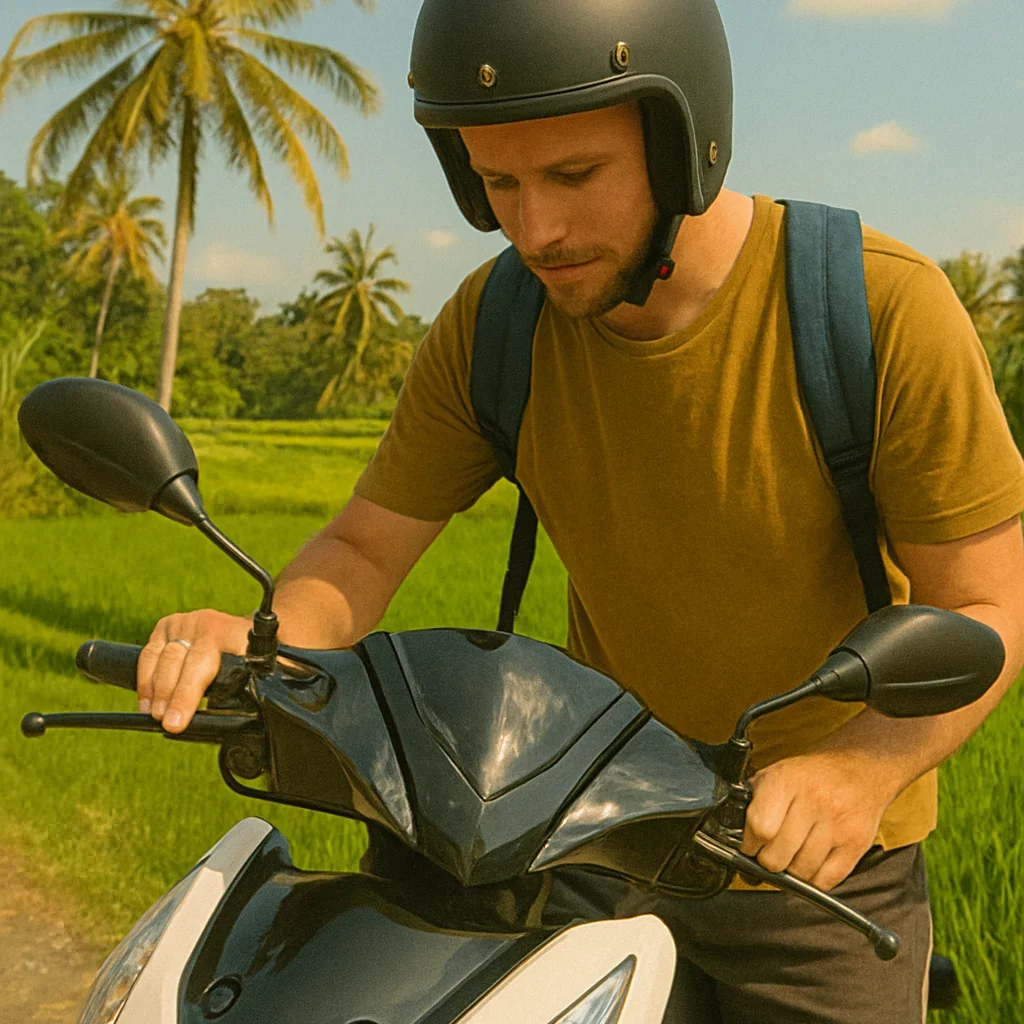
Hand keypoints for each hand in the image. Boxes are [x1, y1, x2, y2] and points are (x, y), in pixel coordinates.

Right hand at [136, 610, 251, 733]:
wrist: (246, 631)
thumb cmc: (254, 657)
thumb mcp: (259, 668)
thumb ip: (247, 686)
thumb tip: (234, 716)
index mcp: (230, 633)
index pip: (202, 662)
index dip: (187, 694)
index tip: (177, 721)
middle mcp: (204, 623)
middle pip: (177, 659)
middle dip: (170, 695)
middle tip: (165, 722)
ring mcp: (184, 622)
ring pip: (161, 657)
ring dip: (154, 690)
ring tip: (154, 715)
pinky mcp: (167, 626)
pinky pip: (150, 654)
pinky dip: (146, 680)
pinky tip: (146, 702)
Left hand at [739, 752, 894, 890]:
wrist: (860, 769)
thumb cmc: (812, 776)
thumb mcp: (777, 773)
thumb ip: (753, 799)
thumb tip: (731, 831)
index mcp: (787, 781)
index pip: (759, 827)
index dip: (749, 843)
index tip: (749, 846)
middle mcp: (813, 801)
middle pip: (777, 856)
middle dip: (767, 861)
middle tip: (770, 854)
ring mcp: (837, 824)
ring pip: (800, 872)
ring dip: (791, 872)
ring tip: (791, 857)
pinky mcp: (856, 844)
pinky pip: (825, 881)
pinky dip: (813, 880)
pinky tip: (811, 864)